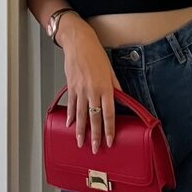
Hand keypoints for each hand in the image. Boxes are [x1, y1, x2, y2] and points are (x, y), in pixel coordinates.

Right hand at [58, 18, 122, 152]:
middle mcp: (92, 90)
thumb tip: (120, 100)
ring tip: (81, 143)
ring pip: (81, 114)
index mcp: (105, 87)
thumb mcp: (110, 70)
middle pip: (94, 118)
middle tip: (95, 149)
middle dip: (95, 136)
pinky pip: (71, 104)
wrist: (78, 43)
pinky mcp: (71, 86)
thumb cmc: (95, 54)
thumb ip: (115, 87)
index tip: (110, 141)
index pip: (109, 113)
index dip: (109, 129)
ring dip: (81, 130)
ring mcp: (80, 89)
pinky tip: (70, 125)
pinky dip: (71, 116)